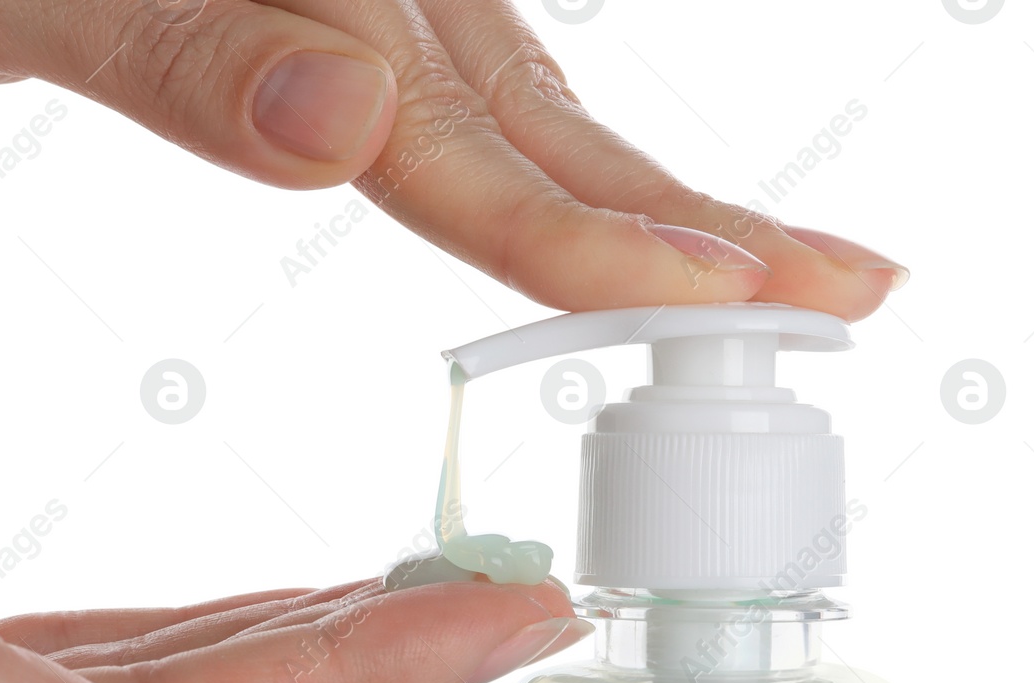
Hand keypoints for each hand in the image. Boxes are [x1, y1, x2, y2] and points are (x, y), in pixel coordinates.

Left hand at [0, 0, 904, 316]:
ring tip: (753, 264)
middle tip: (845, 292)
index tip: (740, 301)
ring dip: (641, 200)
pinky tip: (584, 194)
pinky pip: (462, 98)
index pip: (479, 141)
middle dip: (697, 221)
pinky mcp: (327, 7)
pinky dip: (538, 165)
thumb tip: (352, 117)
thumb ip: (188, 44)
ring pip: (525, 110)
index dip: (609, 235)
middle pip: (551, 119)